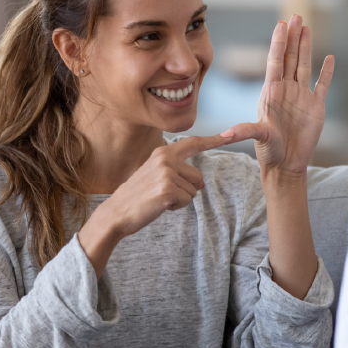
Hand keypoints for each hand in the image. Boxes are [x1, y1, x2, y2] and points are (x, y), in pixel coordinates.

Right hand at [78, 133, 232, 277]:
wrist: (116, 213)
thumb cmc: (138, 196)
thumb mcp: (154, 174)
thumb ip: (176, 171)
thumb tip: (200, 182)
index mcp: (162, 153)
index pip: (193, 143)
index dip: (213, 140)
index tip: (231, 134)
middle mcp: (165, 159)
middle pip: (198, 177)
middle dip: (187, 190)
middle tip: (163, 194)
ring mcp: (166, 173)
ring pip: (193, 191)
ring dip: (180, 199)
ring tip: (159, 199)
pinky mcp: (168, 189)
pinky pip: (187, 200)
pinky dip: (176, 207)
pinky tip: (159, 205)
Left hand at [227, 15, 334, 176]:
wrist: (286, 165)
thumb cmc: (269, 152)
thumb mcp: (257, 138)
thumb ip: (244, 131)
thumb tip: (225, 134)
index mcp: (271, 92)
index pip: (275, 61)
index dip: (278, 42)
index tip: (281, 24)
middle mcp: (286, 90)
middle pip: (290, 57)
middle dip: (293, 36)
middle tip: (296, 16)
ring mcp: (301, 97)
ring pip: (304, 65)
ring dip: (306, 47)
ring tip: (307, 27)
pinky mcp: (316, 107)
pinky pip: (322, 85)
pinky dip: (327, 72)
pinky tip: (329, 58)